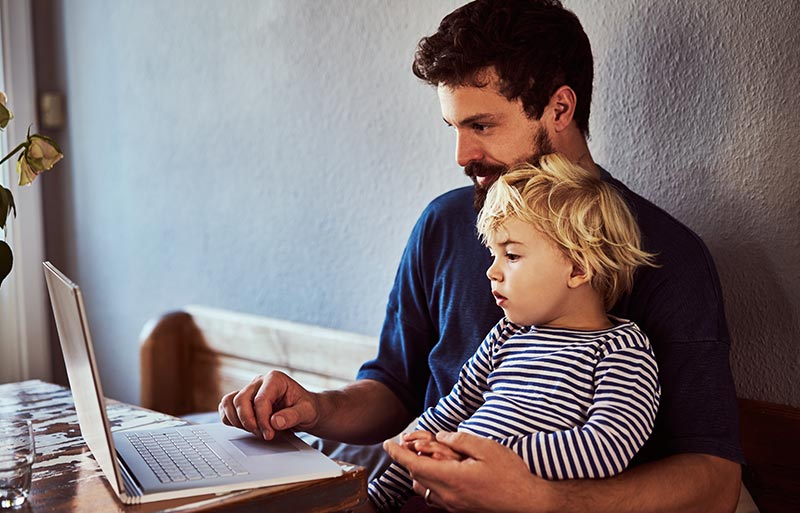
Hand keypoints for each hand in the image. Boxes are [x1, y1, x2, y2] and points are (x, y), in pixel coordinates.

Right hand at [218, 371, 320, 439]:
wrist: (303, 410)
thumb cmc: (305, 407)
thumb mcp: (307, 412)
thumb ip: (293, 416)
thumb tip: (275, 422)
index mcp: (275, 379)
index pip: (260, 400)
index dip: (262, 420)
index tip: (269, 435)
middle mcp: (259, 381)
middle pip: (240, 400)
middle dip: (248, 422)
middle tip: (262, 435)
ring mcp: (249, 390)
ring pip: (229, 402)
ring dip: (237, 421)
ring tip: (254, 431)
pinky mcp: (242, 400)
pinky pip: (226, 407)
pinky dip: (230, 419)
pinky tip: (245, 428)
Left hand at [384, 431, 549, 512]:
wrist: (528, 503)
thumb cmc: (510, 474)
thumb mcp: (487, 448)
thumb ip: (460, 440)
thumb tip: (441, 436)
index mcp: (452, 478)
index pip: (414, 465)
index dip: (398, 454)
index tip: (388, 444)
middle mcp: (448, 495)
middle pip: (415, 477)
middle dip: (407, 459)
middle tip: (406, 443)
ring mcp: (453, 506)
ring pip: (422, 488)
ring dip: (417, 472)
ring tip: (423, 456)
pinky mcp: (459, 510)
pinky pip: (434, 497)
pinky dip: (428, 483)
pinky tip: (438, 472)